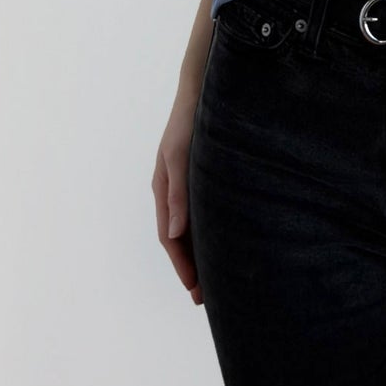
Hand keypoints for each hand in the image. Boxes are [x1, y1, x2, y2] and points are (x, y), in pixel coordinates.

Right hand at [153, 74, 204, 304]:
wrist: (202, 90)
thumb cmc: (190, 121)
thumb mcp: (181, 155)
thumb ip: (178, 193)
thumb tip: (175, 233)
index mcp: (163, 190)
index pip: (170, 238)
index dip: (182, 265)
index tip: (195, 289)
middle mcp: (172, 191)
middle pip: (179, 238)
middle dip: (190, 267)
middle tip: (206, 295)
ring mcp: (185, 184)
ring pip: (189, 228)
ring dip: (198, 253)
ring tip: (214, 276)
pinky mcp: (199, 177)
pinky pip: (201, 212)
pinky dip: (207, 232)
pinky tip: (222, 240)